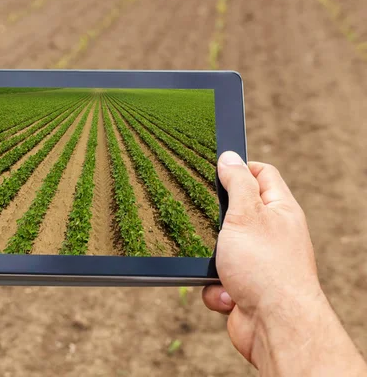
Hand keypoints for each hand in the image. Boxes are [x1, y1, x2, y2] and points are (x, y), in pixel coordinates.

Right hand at [203, 151, 365, 374]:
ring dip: (211, 259)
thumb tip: (229, 157)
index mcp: (280, 210)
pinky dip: (215, 286)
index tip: (215, 170)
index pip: (262, 174)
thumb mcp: (246, 213)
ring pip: (218, 247)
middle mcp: (270, 234)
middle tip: (202, 218)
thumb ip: (237, 182)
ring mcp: (256, 262)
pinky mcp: (242, 286)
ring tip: (221, 267)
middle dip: (215, 221)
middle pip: (235, 212)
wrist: (274, 325)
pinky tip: (227, 293)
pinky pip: (216, 277)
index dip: (239, 168)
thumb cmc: (266, 267)